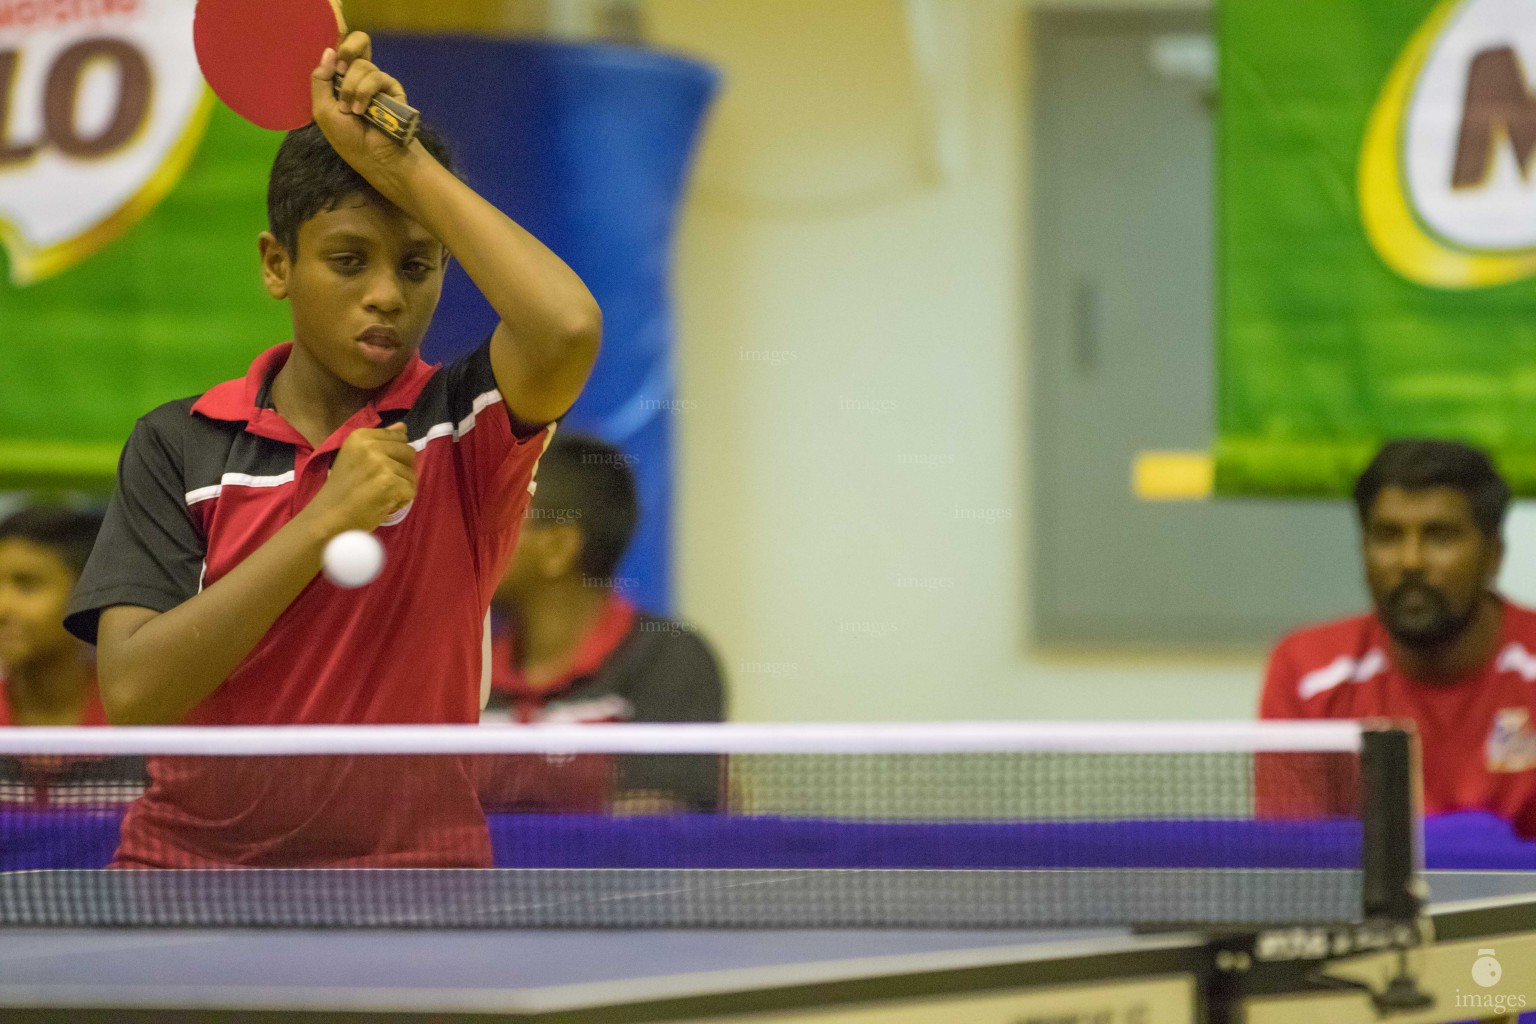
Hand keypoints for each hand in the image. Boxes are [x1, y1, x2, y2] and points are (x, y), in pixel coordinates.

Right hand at [306, 423, 416, 535]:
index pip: (397, 436)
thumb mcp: (356, 457)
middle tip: (381, 484)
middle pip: (408, 452)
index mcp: (360, 436)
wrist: (328, 517)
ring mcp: (381, 463)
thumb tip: (403, 427)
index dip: (395, 455)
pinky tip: (385, 504)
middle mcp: (371, 446)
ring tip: (380, 496)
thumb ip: (380, 441)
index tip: (379, 469)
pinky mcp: (390, 482)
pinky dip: (402, 501)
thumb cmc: (342, 490)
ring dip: (401, 488)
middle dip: (401, 470)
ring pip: (412, 474)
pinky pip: (411, 490)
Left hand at [310, 32, 413, 173]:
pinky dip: (366, 92)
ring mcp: (378, 83)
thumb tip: (329, 50)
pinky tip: (364, 111)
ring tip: (353, 111)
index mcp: (344, 78)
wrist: (371, 155)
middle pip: (357, 46)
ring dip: (353, 88)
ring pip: (364, 65)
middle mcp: (362, 76)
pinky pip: (379, 78)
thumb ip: (320, 79)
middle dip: (347, 62)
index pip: (346, 48)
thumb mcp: (322, 108)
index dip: (343, 46)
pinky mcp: (393, 90)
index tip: (337, 63)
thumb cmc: (346, 137)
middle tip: (342, 79)